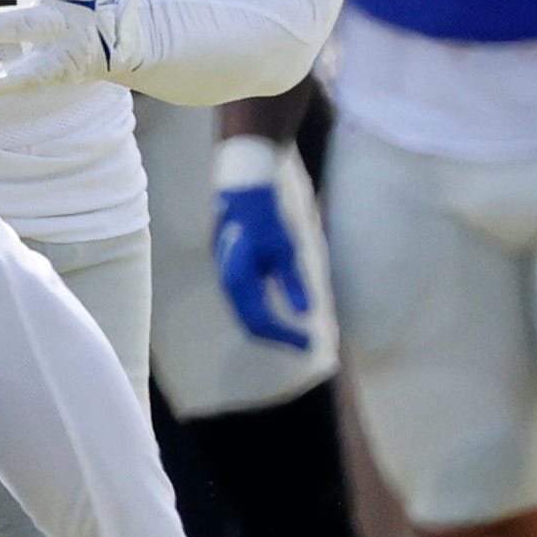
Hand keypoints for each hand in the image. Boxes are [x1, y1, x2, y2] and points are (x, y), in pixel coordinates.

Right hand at [210, 143, 314, 352]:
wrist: (241, 192)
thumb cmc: (266, 217)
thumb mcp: (286, 249)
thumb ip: (293, 282)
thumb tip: (304, 313)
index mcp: (239, 279)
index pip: (260, 321)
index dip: (285, 336)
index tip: (310, 344)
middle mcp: (228, 282)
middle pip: (249, 322)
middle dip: (277, 336)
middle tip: (304, 342)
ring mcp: (227, 277)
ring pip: (245, 313)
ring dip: (270, 326)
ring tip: (294, 332)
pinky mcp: (232, 271)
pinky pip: (245, 302)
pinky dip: (263, 313)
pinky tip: (280, 312)